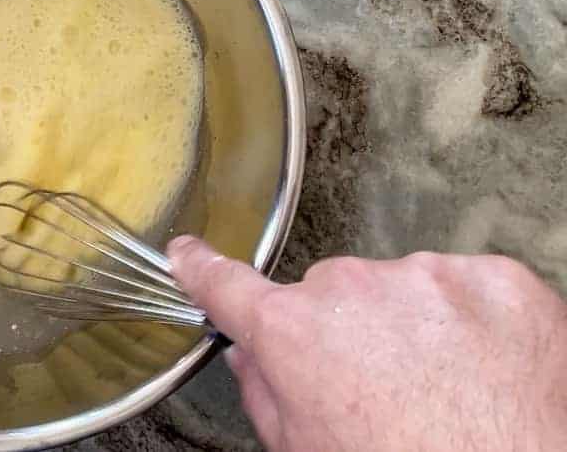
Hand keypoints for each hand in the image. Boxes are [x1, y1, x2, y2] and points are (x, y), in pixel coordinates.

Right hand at [168, 236, 566, 451]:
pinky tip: (485, 368)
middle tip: (380, 383)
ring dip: (415, 322)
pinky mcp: (498, 280)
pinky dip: (475, 320)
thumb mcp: (307, 448)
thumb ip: (266, 395)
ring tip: (444, 384)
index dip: (202, 269)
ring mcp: (430, 279)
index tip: (188, 254)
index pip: (228, 286)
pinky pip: (470, 286)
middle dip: (347, 325)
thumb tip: (251, 359)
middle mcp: (353, 288)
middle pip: (333, 291)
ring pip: (405, 285)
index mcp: (294, 332)